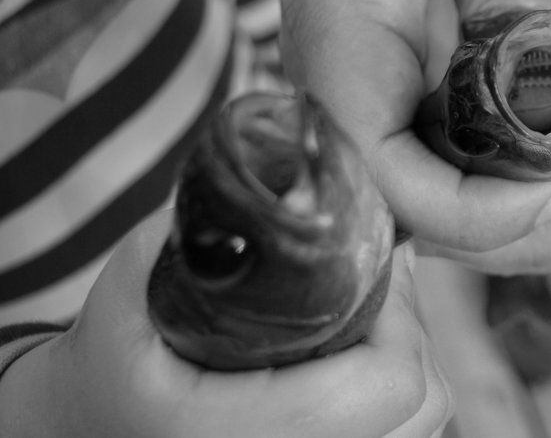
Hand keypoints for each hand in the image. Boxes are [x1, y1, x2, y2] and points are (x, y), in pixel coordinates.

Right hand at [0, 210, 452, 437]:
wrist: (88, 434)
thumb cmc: (105, 375)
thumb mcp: (121, 301)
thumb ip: (173, 242)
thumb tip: (248, 179)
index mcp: (249, 433)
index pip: (389, 382)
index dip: (398, 317)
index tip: (368, 270)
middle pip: (421, 403)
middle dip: (409, 329)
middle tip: (374, 280)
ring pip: (420, 423)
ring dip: (407, 359)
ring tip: (369, 312)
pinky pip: (401, 434)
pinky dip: (394, 391)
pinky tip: (360, 352)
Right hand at [253, 0, 550, 272]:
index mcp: (342, 29)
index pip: (381, 170)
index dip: (473, 210)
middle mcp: (339, 81)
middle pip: (410, 210)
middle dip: (518, 233)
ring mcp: (366, 93)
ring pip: (432, 203)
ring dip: (525, 224)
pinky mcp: (399, 91)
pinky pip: (448, 165)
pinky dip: (514, 186)